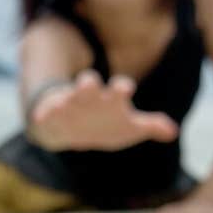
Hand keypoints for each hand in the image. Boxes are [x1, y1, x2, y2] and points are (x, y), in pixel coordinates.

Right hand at [30, 70, 178, 150]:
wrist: (74, 126)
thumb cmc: (106, 124)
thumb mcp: (128, 127)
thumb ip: (149, 126)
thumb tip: (172, 131)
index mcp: (111, 98)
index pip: (118, 90)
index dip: (121, 88)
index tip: (125, 88)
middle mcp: (90, 96)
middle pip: (90, 86)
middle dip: (89, 84)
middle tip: (88, 81)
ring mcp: (70, 103)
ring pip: (68, 97)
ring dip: (65, 98)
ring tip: (62, 101)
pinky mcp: (53, 113)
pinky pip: (47, 113)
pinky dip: (44, 114)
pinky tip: (40, 117)